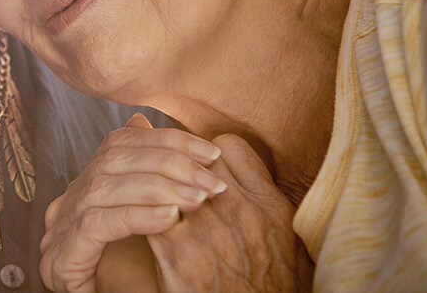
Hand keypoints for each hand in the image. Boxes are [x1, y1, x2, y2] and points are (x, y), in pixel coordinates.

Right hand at [40, 115, 227, 292]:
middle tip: (212, 181)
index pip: (120, 144)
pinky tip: (170, 219)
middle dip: (169, 163)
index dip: (165, 141)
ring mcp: (60, 230)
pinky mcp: (61, 257)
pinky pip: (97, 224)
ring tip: (199, 199)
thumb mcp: (158, 226)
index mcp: (89, 190)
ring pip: (103, 187)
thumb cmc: (143, 280)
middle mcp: (69, 203)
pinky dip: (136, 216)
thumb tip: (171, 139)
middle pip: (112, 159)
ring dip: (158, 188)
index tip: (210, 152)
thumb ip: (164, 187)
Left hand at [145, 134, 311, 291]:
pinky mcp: (176, 250)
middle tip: (166, 179)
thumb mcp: (286, 240)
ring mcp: (207, 228)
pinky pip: (147, 211)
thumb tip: (245, 172)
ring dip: (155, 186)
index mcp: (270, 204)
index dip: (206, 154)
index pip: (227, 147)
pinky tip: (140, 222)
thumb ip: (266, 199)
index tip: (198, 168)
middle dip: (176, 166)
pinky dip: (140, 212)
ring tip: (149, 198)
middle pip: (191, 159)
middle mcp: (241, 210)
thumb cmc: (270, 286)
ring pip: (165, 180)